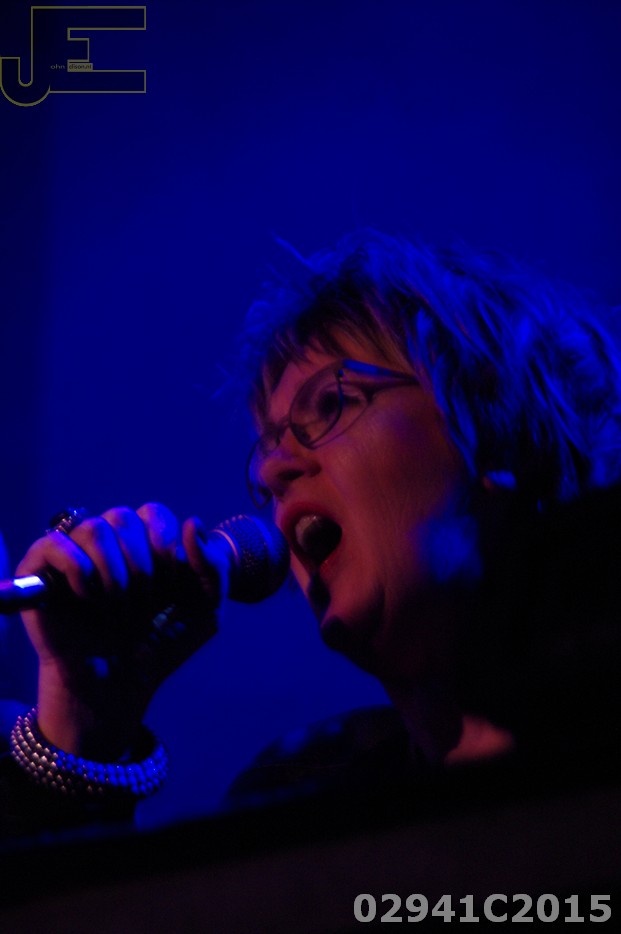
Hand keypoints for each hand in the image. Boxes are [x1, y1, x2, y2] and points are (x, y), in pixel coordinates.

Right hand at [16, 503, 221, 758]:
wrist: (120, 686)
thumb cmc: (161, 648)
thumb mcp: (205, 610)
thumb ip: (213, 566)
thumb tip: (192, 522)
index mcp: (144, 544)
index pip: (154, 514)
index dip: (165, 544)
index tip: (170, 585)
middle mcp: (108, 544)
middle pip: (123, 517)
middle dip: (141, 565)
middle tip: (142, 605)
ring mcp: (73, 553)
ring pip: (93, 528)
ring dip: (113, 572)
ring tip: (116, 607)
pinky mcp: (40, 571)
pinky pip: (55, 543)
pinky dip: (78, 568)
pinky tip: (89, 596)